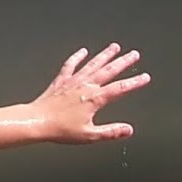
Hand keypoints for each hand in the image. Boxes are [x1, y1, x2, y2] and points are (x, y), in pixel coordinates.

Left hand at [29, 42, 151, 143]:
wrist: (36, 121)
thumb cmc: (60, 129)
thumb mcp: (90, 135)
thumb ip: (111, 131)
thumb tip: (128, 129)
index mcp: (94, 99)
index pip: (119, 89)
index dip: (134, 82)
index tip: (145, 77)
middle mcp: (84, 86)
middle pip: (108, 71)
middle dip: (122, 62)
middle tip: (134, 54)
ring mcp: (72, 81)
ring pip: (91, 64)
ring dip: (104, 55)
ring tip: (114, 47)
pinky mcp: (60, 81)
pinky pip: (70, 65)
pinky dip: (77, 57)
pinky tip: (82, 51)